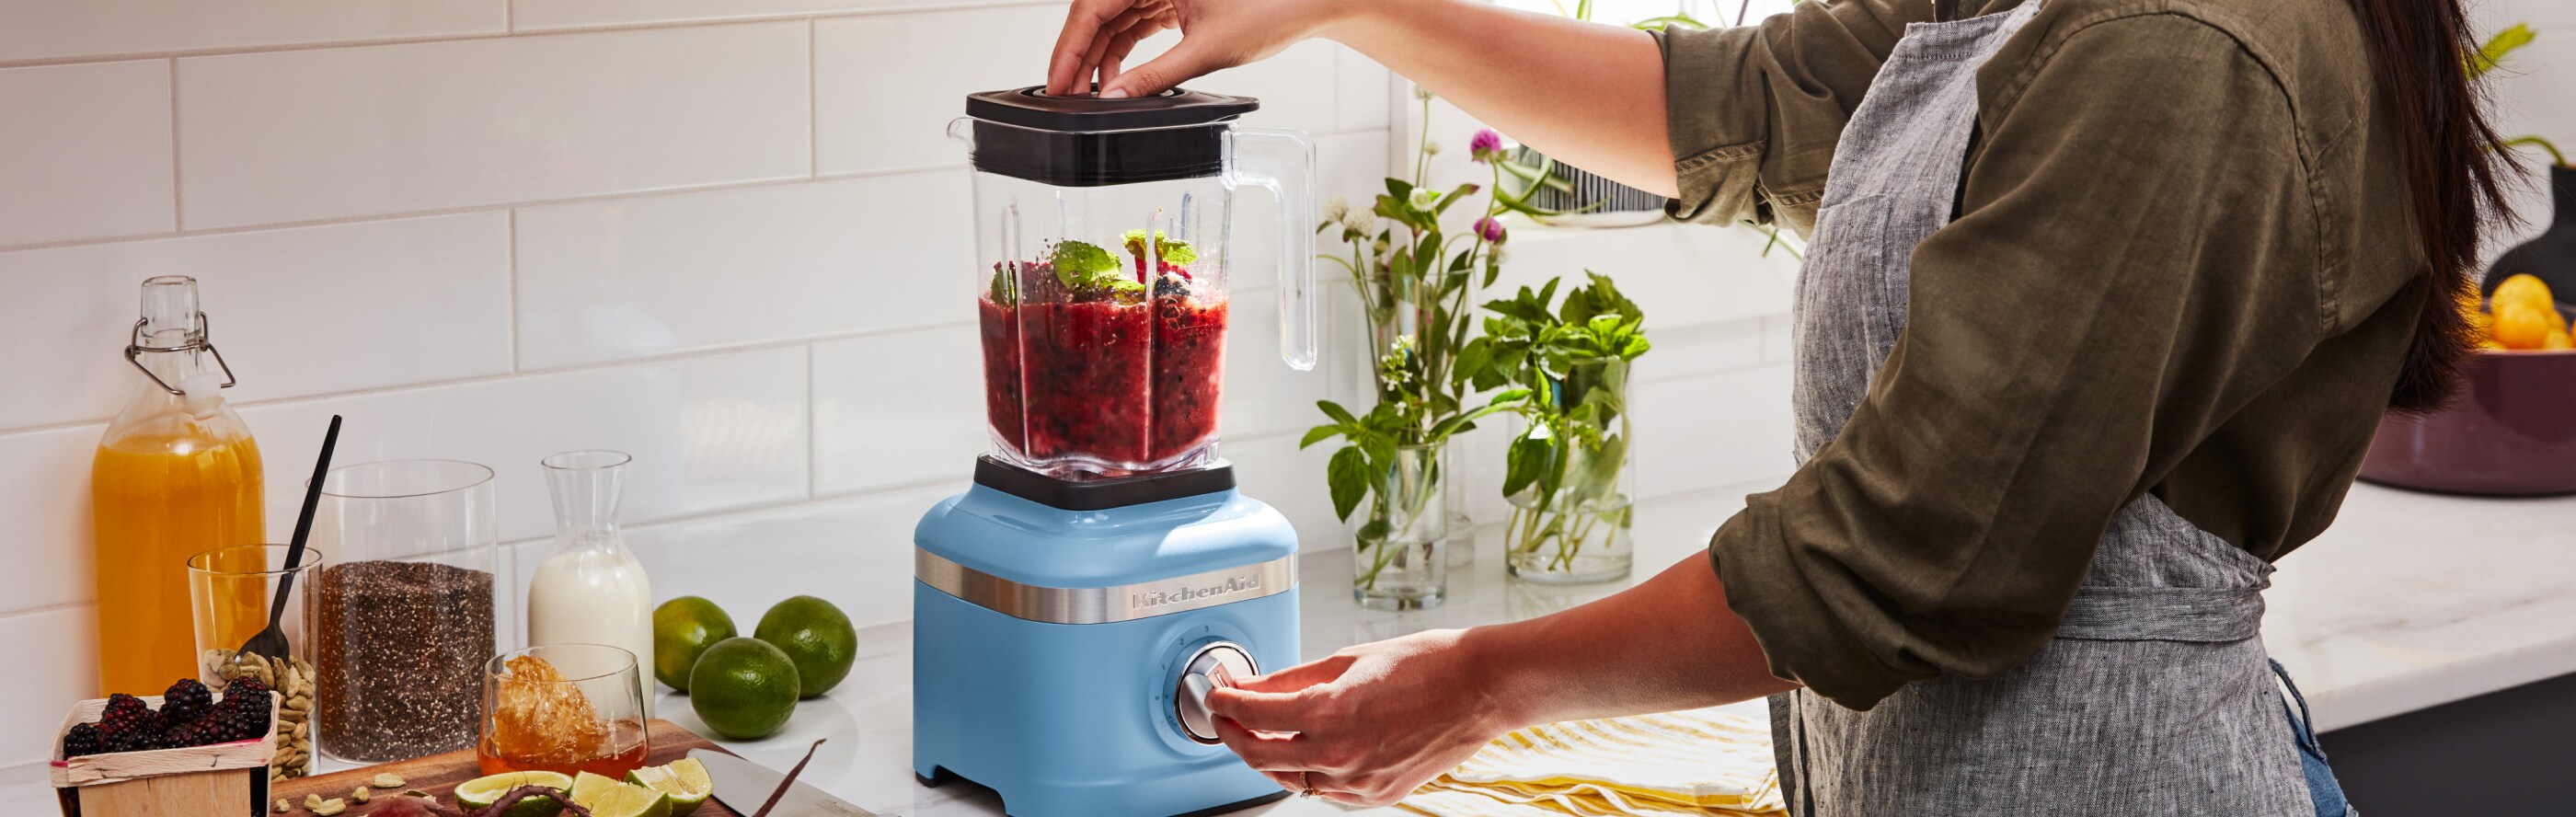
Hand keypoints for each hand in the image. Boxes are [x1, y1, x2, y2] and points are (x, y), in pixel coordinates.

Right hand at [1044, 0, 1348, 98]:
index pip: (1092, 6)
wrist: (1310, 3)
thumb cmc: (1271, 9)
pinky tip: (1116, 81)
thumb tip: (1114, 101)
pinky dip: (1122, 52)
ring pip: (1113, 20)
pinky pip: (1135, 22)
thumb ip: (1155, 78)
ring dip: (1098, 57)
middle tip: (1062, 97)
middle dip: (1078, 56)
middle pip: (1096, 13)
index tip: (1055, 82)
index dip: (1067, 48)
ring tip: (1087, 96)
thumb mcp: (1206, 51)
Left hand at [1203, 629, 1514, 806]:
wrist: (1480, 689)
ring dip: (1268, 756)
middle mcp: (1339, 754)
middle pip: (1261, 756)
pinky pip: (1326, 790)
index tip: (1217, 696)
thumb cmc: (1427, 665)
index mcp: (1328, 713)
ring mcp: (1358, 781)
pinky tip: (1307, 750)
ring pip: (1292, 778)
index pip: (1254, 715)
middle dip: (1235, 736)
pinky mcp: (1377, 795)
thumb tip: (1252, 686)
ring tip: (1263, 732)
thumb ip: (1291, 679)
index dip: (1226, 704)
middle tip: (1227, 717)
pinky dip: (1308, 771)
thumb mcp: (1347, 660)